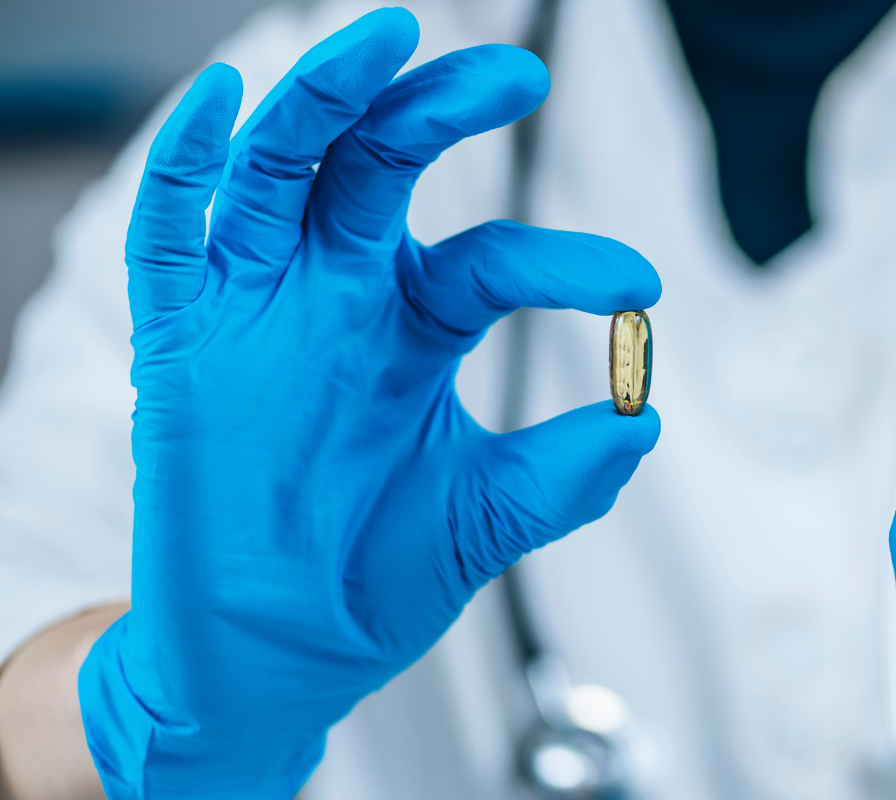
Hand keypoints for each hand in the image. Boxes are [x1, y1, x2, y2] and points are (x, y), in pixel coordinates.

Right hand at [78, 10, 660, 798]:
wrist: (274, 660)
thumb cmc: (371, 577)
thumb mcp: (487, 516)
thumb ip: (567, 471)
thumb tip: (644, 418)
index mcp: (411, 326)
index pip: (492, 258)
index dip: (570, 261)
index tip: (641, 288)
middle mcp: (337, 297)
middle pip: (384, 164)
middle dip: (444, 107)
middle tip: (518, 79)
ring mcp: (258, 309)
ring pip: (285, 168)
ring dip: (330, 97)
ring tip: (390, 37)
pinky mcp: (181, 344)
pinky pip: (170, 237)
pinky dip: (187, 165)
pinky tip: (221, 99)